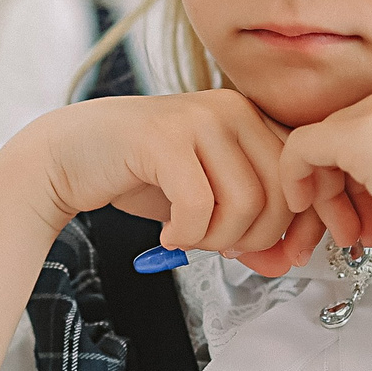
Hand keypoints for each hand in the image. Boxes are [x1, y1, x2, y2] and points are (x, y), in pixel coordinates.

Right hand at [0, 89, 327, 275]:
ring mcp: (197, 119)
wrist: (69, 153)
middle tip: (220, 249)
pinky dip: (186, 233)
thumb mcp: (206, 202)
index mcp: (250, 117)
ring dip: (217, 240)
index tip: (284, 255)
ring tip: (189, 239)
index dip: (302, 226)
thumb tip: (285, 261)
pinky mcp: (163, 138)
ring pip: (244, 203)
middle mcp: (230, 109)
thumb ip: (247, 227)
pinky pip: (198, 204)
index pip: (300, 177)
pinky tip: (168, 234)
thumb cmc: (138, 174)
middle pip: (279, 195)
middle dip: (254, 240)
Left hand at [276, 72, 371, 280]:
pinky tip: (309, 208)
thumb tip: (367, 177)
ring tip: (351, 234)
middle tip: (356, 229)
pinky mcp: (361, 131)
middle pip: (349, 131)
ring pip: (326, 142)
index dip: (366, 175)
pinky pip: (301, 148)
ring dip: (330, 193)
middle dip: (346, 188)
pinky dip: (297, 179)